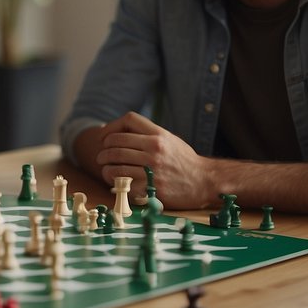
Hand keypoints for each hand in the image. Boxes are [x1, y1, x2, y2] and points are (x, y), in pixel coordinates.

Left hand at [93, 112, 211, 207]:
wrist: (205, 181)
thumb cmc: (184, 161)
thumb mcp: (170, 140)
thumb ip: (148, 134)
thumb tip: (121, 131)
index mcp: (159, 135)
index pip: (129, 120)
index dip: (111, 127)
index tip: (104, 137)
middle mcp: (155, 149)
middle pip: (116, 142)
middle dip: (104, 150)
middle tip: (101, 157)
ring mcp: (152, 168)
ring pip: (115, 164)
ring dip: (105, 167)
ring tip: (105, 169)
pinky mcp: (150, 187)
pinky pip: (122, 183)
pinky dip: (114, 182)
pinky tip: (114, 182)